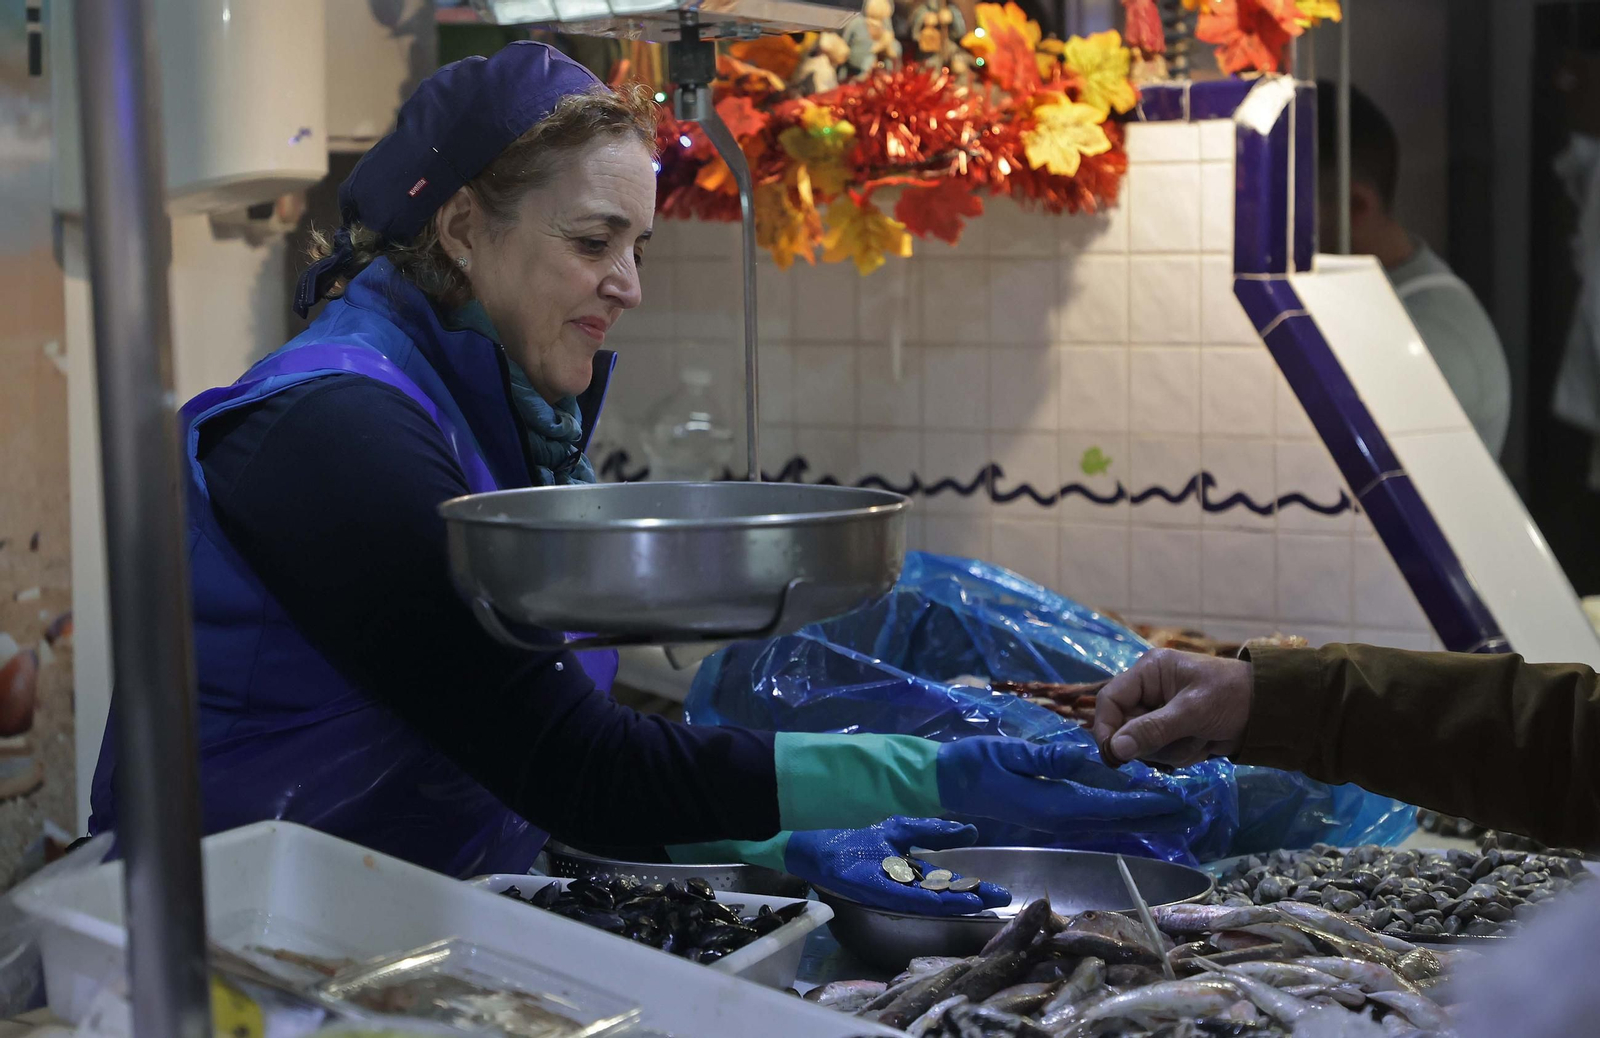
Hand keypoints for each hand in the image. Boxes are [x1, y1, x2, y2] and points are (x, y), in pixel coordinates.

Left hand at [785, 816, 1010, 915]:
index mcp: (908, 871)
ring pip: (929, 898)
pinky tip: (951, 900)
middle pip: (943, 892)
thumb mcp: (900, 830)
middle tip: (1003, 901)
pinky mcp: (874, 888)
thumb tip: (970, 831)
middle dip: (974, 896)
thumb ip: (933, 831)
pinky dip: (930, 898)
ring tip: (985, 903)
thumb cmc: (852, 836)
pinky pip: (906, 896)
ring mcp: (888, 887)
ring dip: (958, 901)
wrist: (812, 838)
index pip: (947, 882)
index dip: (974, 887)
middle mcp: (902, 882)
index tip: (1002, 894)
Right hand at [935, 736, 1192, 832]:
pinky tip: (1135, 807)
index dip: (1146, 801)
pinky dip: (1121, 813)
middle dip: (1156, 815)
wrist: (947, 784)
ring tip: (1175, 812)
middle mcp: (1060, 817)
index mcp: (1053, 803)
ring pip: (1110, 821)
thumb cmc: (973, 764)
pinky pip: (1095, 816)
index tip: (1177, 798)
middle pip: (1118, 820)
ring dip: (1144, 817)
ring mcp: (1055, 818)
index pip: (1111, 804)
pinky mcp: (1051, 813)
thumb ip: (1047, 757)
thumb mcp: (1009, 753)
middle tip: (1191, 812)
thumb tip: (1085, 755)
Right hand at [1090, 649, 1252, 767]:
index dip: (1106, 727)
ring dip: (1173, 749)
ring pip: (1145, 744)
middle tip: (1181, 740)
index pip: (1110, 700)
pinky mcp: (1175, 732)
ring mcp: (1162, 713)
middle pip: (1126, 727)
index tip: (1114, 755)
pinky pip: (1163, 752)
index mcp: (1149, 672)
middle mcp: (1150, 691)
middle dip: (1153, 741)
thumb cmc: (1231, 697)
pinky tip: (1205, 742)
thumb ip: (1152, 730)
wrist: (1270, 711)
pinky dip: (1183, 753)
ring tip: (1202, 738)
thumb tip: (1115, 750)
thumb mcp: (1191, 711)